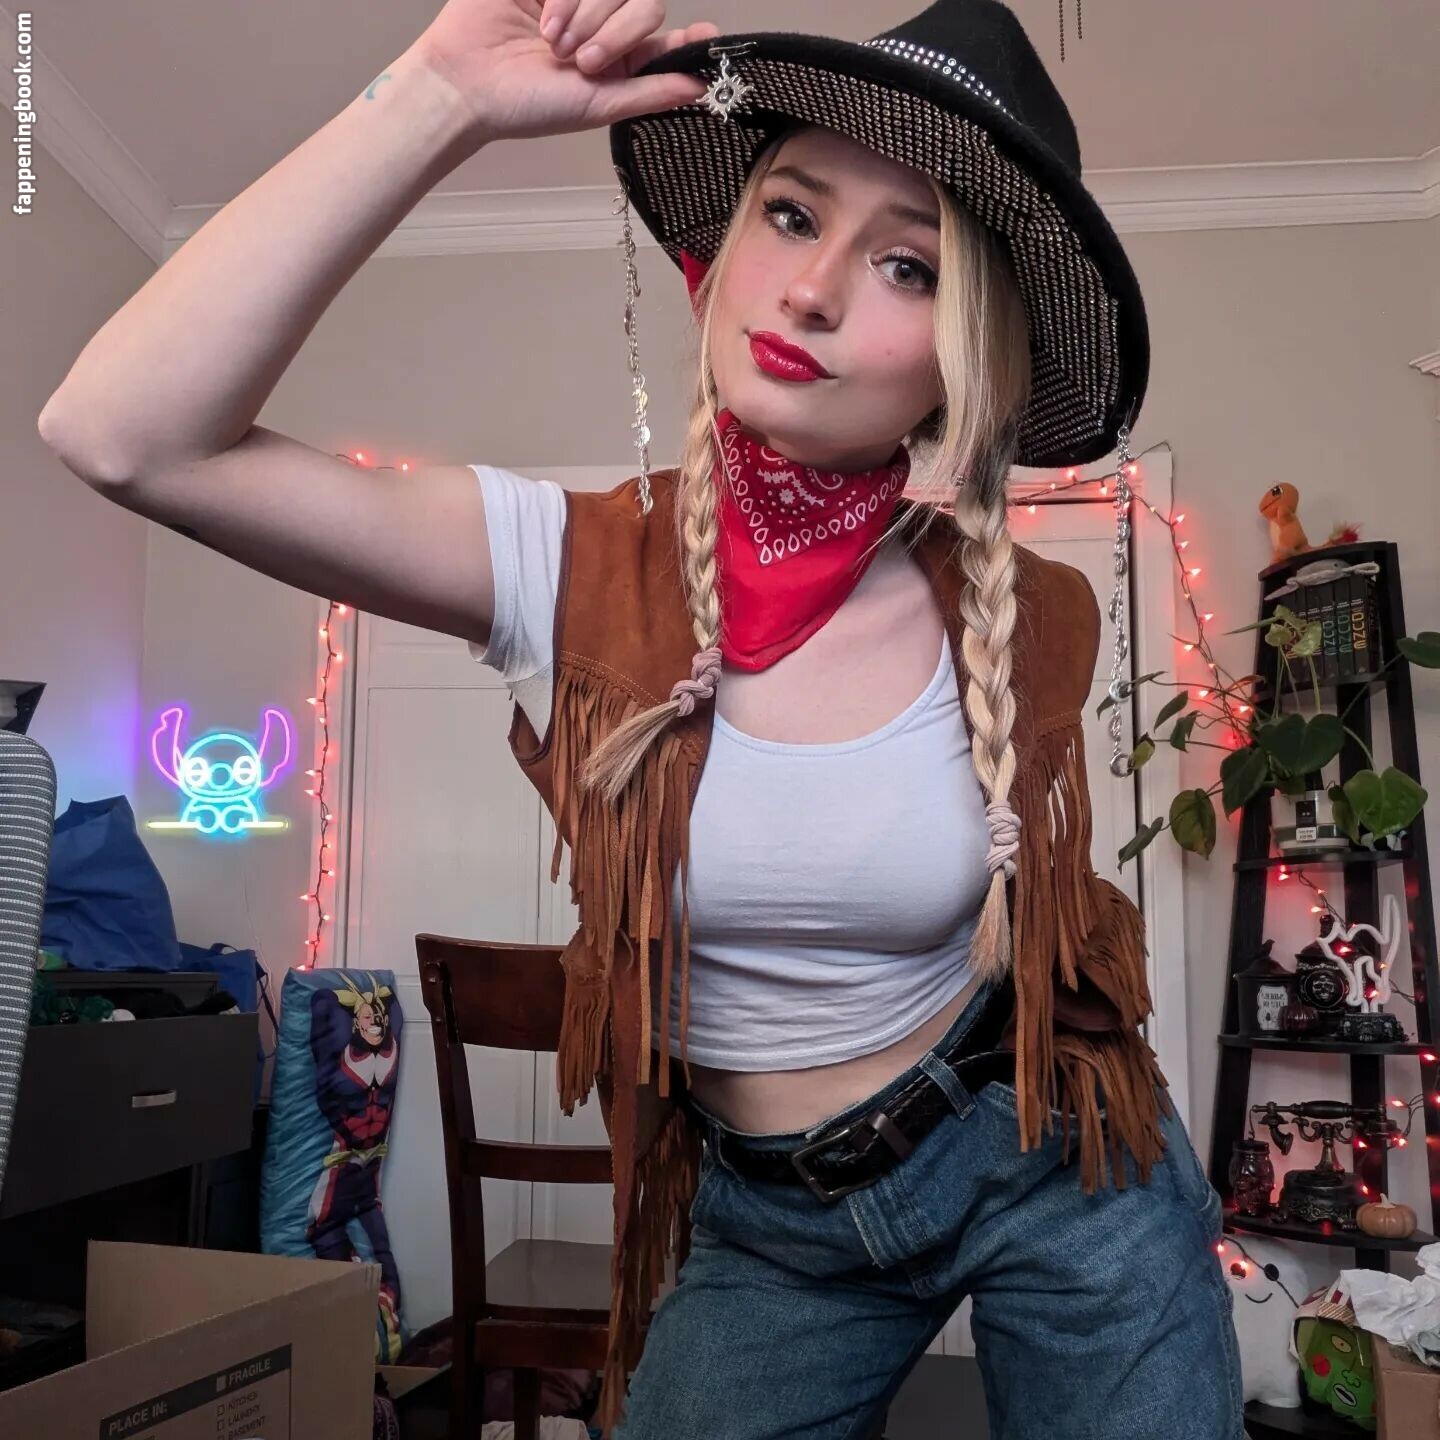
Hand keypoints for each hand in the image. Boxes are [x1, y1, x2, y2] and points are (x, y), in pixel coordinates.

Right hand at [414, 0, 721, 142]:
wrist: (465, 82)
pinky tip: (544, 22)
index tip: (705, 36)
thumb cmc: (525, 106)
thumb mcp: (597, 106)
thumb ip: (650, 93)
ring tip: (553, 46)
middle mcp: (603, 26)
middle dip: (617, 33)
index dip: (689, 39)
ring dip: (587, 16)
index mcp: (619, 63)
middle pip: (644, 5)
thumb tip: (700, 87)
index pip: (667, 40)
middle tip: (583, 61)